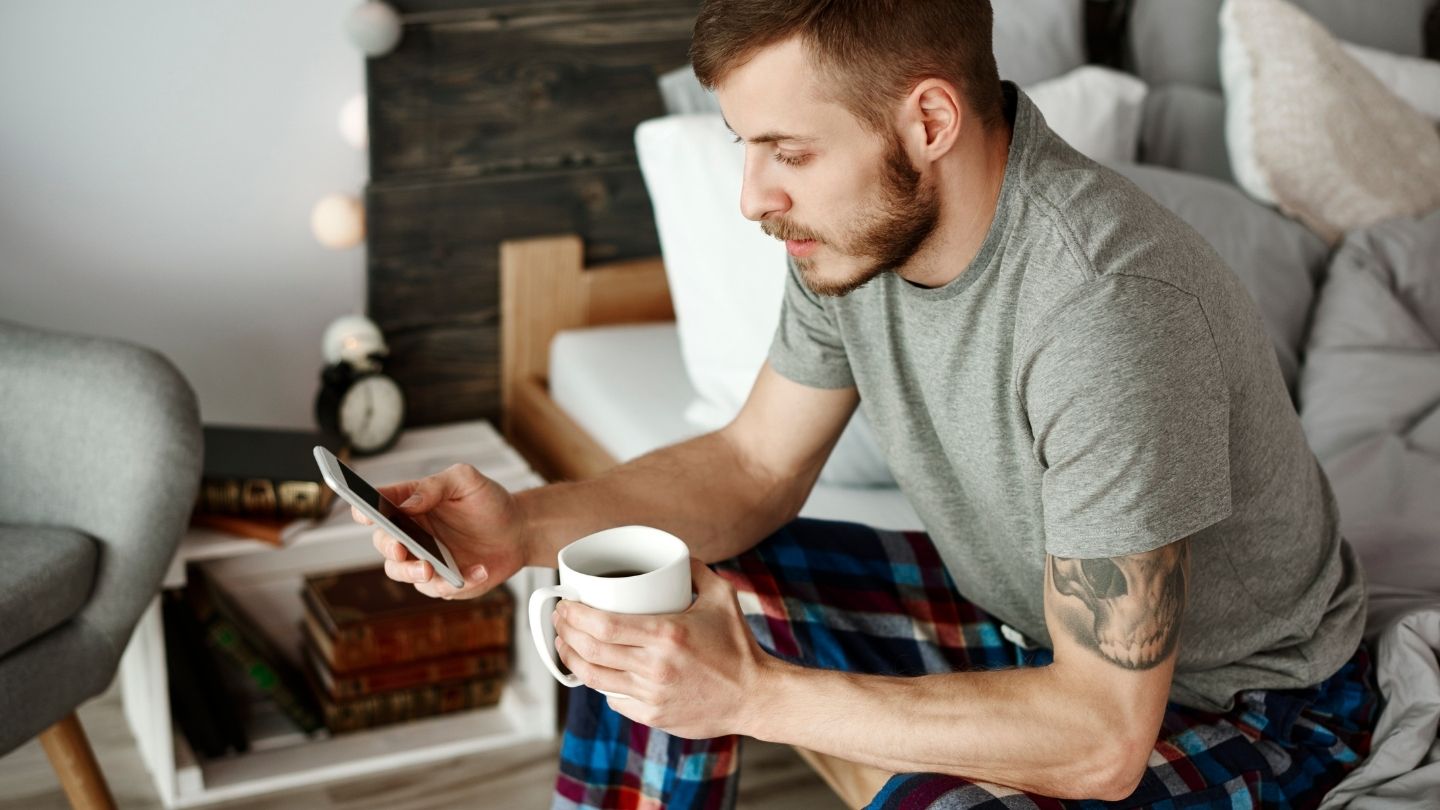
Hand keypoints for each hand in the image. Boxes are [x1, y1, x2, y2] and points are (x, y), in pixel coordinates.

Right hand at [348, 463, 528, 599]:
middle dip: (390, 547)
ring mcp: (424, 559)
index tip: (363, 514)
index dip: (365, 509)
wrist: (518, 530)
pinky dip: (459, 582)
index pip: (379, 505)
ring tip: (431, 568)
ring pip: (401, 572)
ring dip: (412, 572)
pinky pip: (439, 588)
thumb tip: (408, 504)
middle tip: (402, 549)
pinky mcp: (442, 582)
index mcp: (410, 504)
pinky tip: (479, 570)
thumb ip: (435, 486)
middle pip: (384, 543)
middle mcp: (411, 533)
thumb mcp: (465, 480)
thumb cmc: (488, 501)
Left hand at [553, 559, 773, 738]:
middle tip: (560, 619)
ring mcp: (652, 696)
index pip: (604, 625)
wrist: (755, 696)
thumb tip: (673, 554)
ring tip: (565, 643)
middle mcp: (655, 667)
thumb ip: (695, 569)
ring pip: (594, 678)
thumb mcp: (722, 596)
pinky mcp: (653, 716)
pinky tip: (595, 669)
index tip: (566, 604)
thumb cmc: (738, 645)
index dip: (575, 615)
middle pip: (591, 650)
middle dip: (566, 632)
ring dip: (572, 659)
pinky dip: (599, 683)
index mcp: (667, 635)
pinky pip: (613, 698)